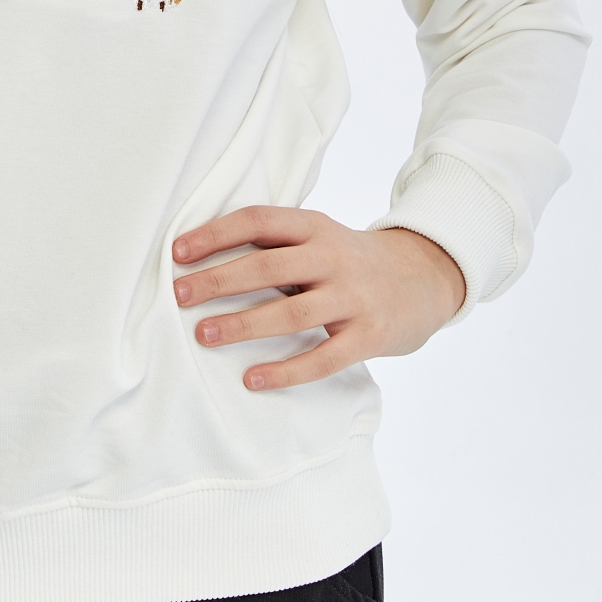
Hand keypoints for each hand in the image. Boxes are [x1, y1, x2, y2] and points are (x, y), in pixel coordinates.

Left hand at [172, 206, 466, 389]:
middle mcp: (333, 257)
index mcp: (315, 226)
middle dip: (219, 281)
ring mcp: (353, 297)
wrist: (424, 278)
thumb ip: (276, 243)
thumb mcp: (319, 236)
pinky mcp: (369, 336)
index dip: (217, 234)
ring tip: (204, 335)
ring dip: (243, 325)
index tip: (178, 251)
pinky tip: (253, 379)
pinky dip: (286, 370)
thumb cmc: (351, 260)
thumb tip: (207, 256)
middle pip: (268, 267)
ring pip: (290, 313)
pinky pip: (323, 357)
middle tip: (179, 295)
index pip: (259, 221)